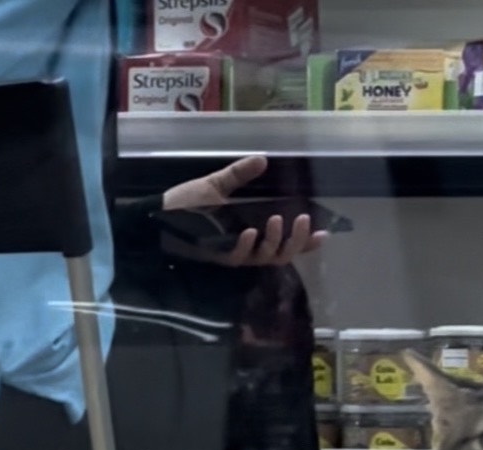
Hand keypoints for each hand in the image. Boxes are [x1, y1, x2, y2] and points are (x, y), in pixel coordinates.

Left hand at [161, 154, 325, 266]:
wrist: (160, 216)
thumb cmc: (187, 204)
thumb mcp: (217, 184)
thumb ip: (240, 174)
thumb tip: (263, 158)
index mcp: (252, 233)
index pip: (285, 242)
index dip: (305, 241)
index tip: (323, 233)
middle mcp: (248, 248)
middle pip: (282, 254)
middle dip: (296, 239)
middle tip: (302, 219)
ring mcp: (235, 254)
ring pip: (266, 257)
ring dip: (275, 240)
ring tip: (278, 219)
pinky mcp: (220, 255)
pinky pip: (240, 256)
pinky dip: (248, 244)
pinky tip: (252, 231)